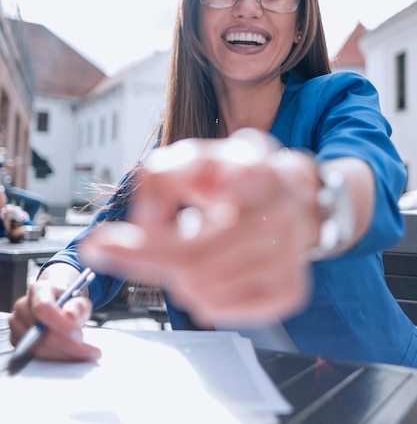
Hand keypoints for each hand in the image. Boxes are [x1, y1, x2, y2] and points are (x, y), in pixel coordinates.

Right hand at [9, 266, 100, 361]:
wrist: (57, 300)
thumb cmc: (67, 299)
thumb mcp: (80, 299)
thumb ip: (77, 306)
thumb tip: (70, 316)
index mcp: (39, 290)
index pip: (43, 307)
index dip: (60, 324)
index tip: (78, 335)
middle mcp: (23, 306)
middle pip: (40, 332)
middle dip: (67, 345)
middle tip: (89, 351)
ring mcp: (17, 324)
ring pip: (38, 347)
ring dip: (63, 354)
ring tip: (84, 353)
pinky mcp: (18, 340)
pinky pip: (35, 355)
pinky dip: (55, 357)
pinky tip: (71, 355)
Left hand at [81, 129, 321, 325]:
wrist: (294, 196)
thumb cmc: (239, 177)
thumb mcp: (197, 157)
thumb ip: (162, 178)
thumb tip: (144, 226)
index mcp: (258, 171)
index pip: (204, 204)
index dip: (150, 238)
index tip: (101, 245)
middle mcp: (281, 215)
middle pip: (191, 260)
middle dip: (141, 258)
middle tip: (108, 249)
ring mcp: (290, 257)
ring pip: (200, 288)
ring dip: (177, 273)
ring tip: (192, 245)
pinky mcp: (292, 290)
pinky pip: (220, 309)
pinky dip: (199, 293)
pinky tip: (210, 267)